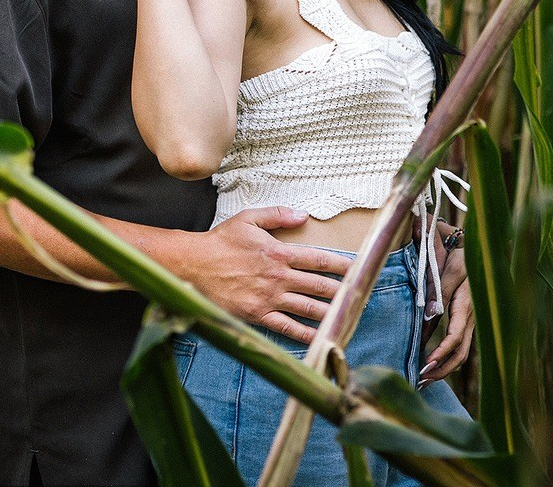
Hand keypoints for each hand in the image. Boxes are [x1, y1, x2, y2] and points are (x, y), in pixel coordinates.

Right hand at [174, 206, 350, 343]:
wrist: (193, 266)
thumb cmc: (220, 242)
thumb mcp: (247, 218)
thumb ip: (277, 214)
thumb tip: (303, 215)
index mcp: (278, 252)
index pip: (318, 260)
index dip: (340, 265)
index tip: (356, 270)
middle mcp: (278, 277)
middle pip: (319, 286)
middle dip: (342, 291)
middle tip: (359, 296)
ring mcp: (269, 298)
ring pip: (309, 308)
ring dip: (331, 312)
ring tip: (347, 316)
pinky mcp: (258, 315)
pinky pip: (287, 327)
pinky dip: (306, 334)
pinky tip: (320, 337)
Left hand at [420, 238, 473, 382]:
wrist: (476, 252)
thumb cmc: (460, 257)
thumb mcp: (449, 268)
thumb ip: (437, 290)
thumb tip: (428, 317)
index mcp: (467, 305)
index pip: (455, 336)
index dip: (441, 352)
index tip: (427, 363)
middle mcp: (471, 318)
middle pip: (460, 352)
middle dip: (442, 369)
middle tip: (421, 379)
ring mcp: (470, 322)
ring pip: (461, 353)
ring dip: (444, 368)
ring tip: (424, 380)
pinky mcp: (466, 323)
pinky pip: (459, 346)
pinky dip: (446, 359)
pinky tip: (433, 367)